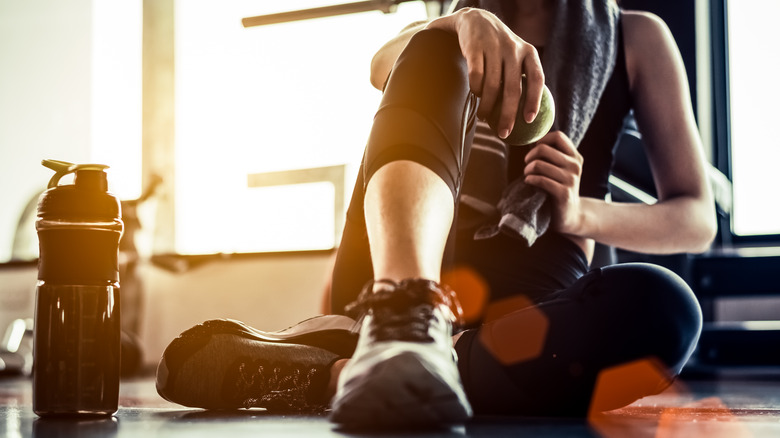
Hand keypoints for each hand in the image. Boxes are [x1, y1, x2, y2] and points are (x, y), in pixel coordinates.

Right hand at [426, 8, 543, 138]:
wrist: (476, 20)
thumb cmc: (499, 48)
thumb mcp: (517, 55)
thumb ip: (523, 77)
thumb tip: (530, 116)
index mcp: (529, 52)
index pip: (536, 79)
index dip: (534, 101)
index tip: (529, 121)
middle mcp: (514, 49)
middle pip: (513, 89)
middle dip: (508, 116)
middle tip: (504, 134)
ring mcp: (494, 48)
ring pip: (491, 87)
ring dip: (487, 107)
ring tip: (484, 117)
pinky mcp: (475, 48)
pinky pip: (476, 78)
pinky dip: (476, 91)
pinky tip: (476, 96)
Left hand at [523, 131, 584, 234]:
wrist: (570, 215)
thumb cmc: (559, 188)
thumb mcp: (560, 169)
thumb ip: (552, 155)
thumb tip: (533, 140)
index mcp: (575, 157)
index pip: (557, 136)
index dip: (541, 140)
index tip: (535, 151)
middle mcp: (575, 166)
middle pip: (544, 149)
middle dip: (529, 157)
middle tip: (527, 165)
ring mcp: (571, 180)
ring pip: (539, 164)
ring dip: (528, 170)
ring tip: (527, 175)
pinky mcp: (564, 193)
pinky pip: (541, 180)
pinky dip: (530, 180)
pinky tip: (529, 182)